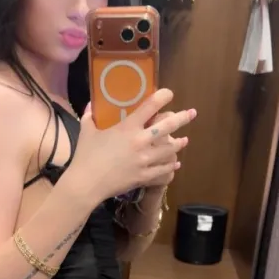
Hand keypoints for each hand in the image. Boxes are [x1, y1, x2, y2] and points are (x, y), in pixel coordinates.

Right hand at [70, 89, 195, 204]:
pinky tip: (176, 163)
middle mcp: (140, 141)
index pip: (151, 106)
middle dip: (183, 118)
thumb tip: (91, 103)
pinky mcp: (144, 176)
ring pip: (170, 149)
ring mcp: (145, 160)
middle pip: (168, 126)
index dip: (163, 97)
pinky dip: (171, 166)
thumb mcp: (86, 131)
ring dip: (179, 143)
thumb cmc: (85, 156)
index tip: (169, 94)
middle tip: (192, 113)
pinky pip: (163, 170)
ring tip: (185, 140)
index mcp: (128, 127)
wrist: (87, 183)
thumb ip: (90, 115)